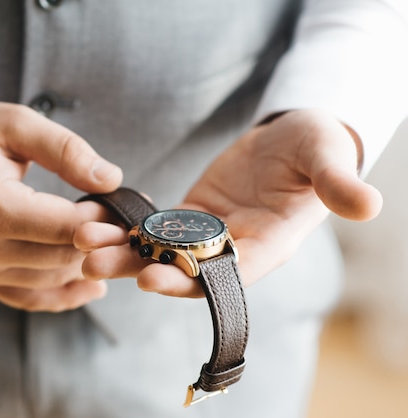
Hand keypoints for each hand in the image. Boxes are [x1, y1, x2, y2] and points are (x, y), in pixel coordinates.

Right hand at [0, 102, 122, 310]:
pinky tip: (91, 285)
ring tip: (112, 245)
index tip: (122, 204)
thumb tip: (111, 178)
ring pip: (52, 280)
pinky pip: (30, 299)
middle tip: (122, 223)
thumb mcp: (13, 125)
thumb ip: (64, 149)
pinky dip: (64, 295)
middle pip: (63, 257)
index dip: (103, 220)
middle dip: (101, 242)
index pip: (67, 228)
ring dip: (86, 266)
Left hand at [75, 109, 381, 296]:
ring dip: (119, 250)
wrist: (290, 140)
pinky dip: (124, 227)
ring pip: (159, 252)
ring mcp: (206, 235)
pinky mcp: (188, 217)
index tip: (151, 280)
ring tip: (79, 240)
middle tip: (93, 263)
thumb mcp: (326, 158)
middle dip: (137, 269)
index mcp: (267, 245)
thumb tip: (369, 204)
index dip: (189, 282)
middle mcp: (232, 249)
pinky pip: (153, 228)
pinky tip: (91, 218)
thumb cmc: (313, 148)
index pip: (226, 274)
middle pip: (180, 271)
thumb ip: (337, 182)